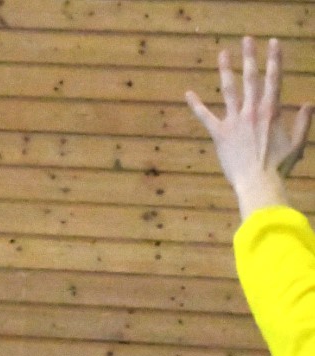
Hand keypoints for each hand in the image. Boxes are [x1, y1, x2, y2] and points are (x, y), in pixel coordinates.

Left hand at [186, 37, 312, 218]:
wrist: (257, 181)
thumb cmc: (279, 165)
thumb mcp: (298, 142)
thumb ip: (303, 122)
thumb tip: (308, 105)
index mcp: (272, 111)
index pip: (275, 78)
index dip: (274, 59)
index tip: (273, 43)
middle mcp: (253, 111)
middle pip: (252, 78)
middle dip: (250, 56)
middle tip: (247, 39)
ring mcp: (235, 121)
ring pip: (229, 90)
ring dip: (226, 70)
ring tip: (223, 53)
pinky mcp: (219, 134)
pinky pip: (205, 117)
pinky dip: (196, 105)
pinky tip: (188, 93)